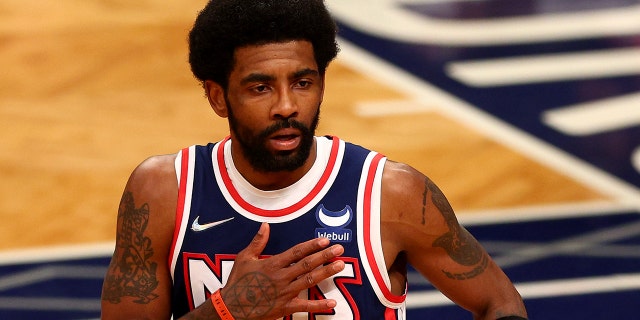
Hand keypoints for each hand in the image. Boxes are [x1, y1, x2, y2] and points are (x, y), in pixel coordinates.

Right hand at [220, 223, 344, 318]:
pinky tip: (332, 303)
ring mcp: (284, 293)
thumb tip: (265, 225)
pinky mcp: (285, 307)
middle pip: (307, 264)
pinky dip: (319, 305)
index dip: (312, 245)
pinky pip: (304, 306)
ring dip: (326, 273)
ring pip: (309, 281)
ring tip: (340, 265)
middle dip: (325, 256)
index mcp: (272, 264)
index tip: (325, 240)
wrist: (231, 308)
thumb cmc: (237, 282)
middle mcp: (281, 277)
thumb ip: (258, 242)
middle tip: (339, 249)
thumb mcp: (244, 258)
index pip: (296, 252)